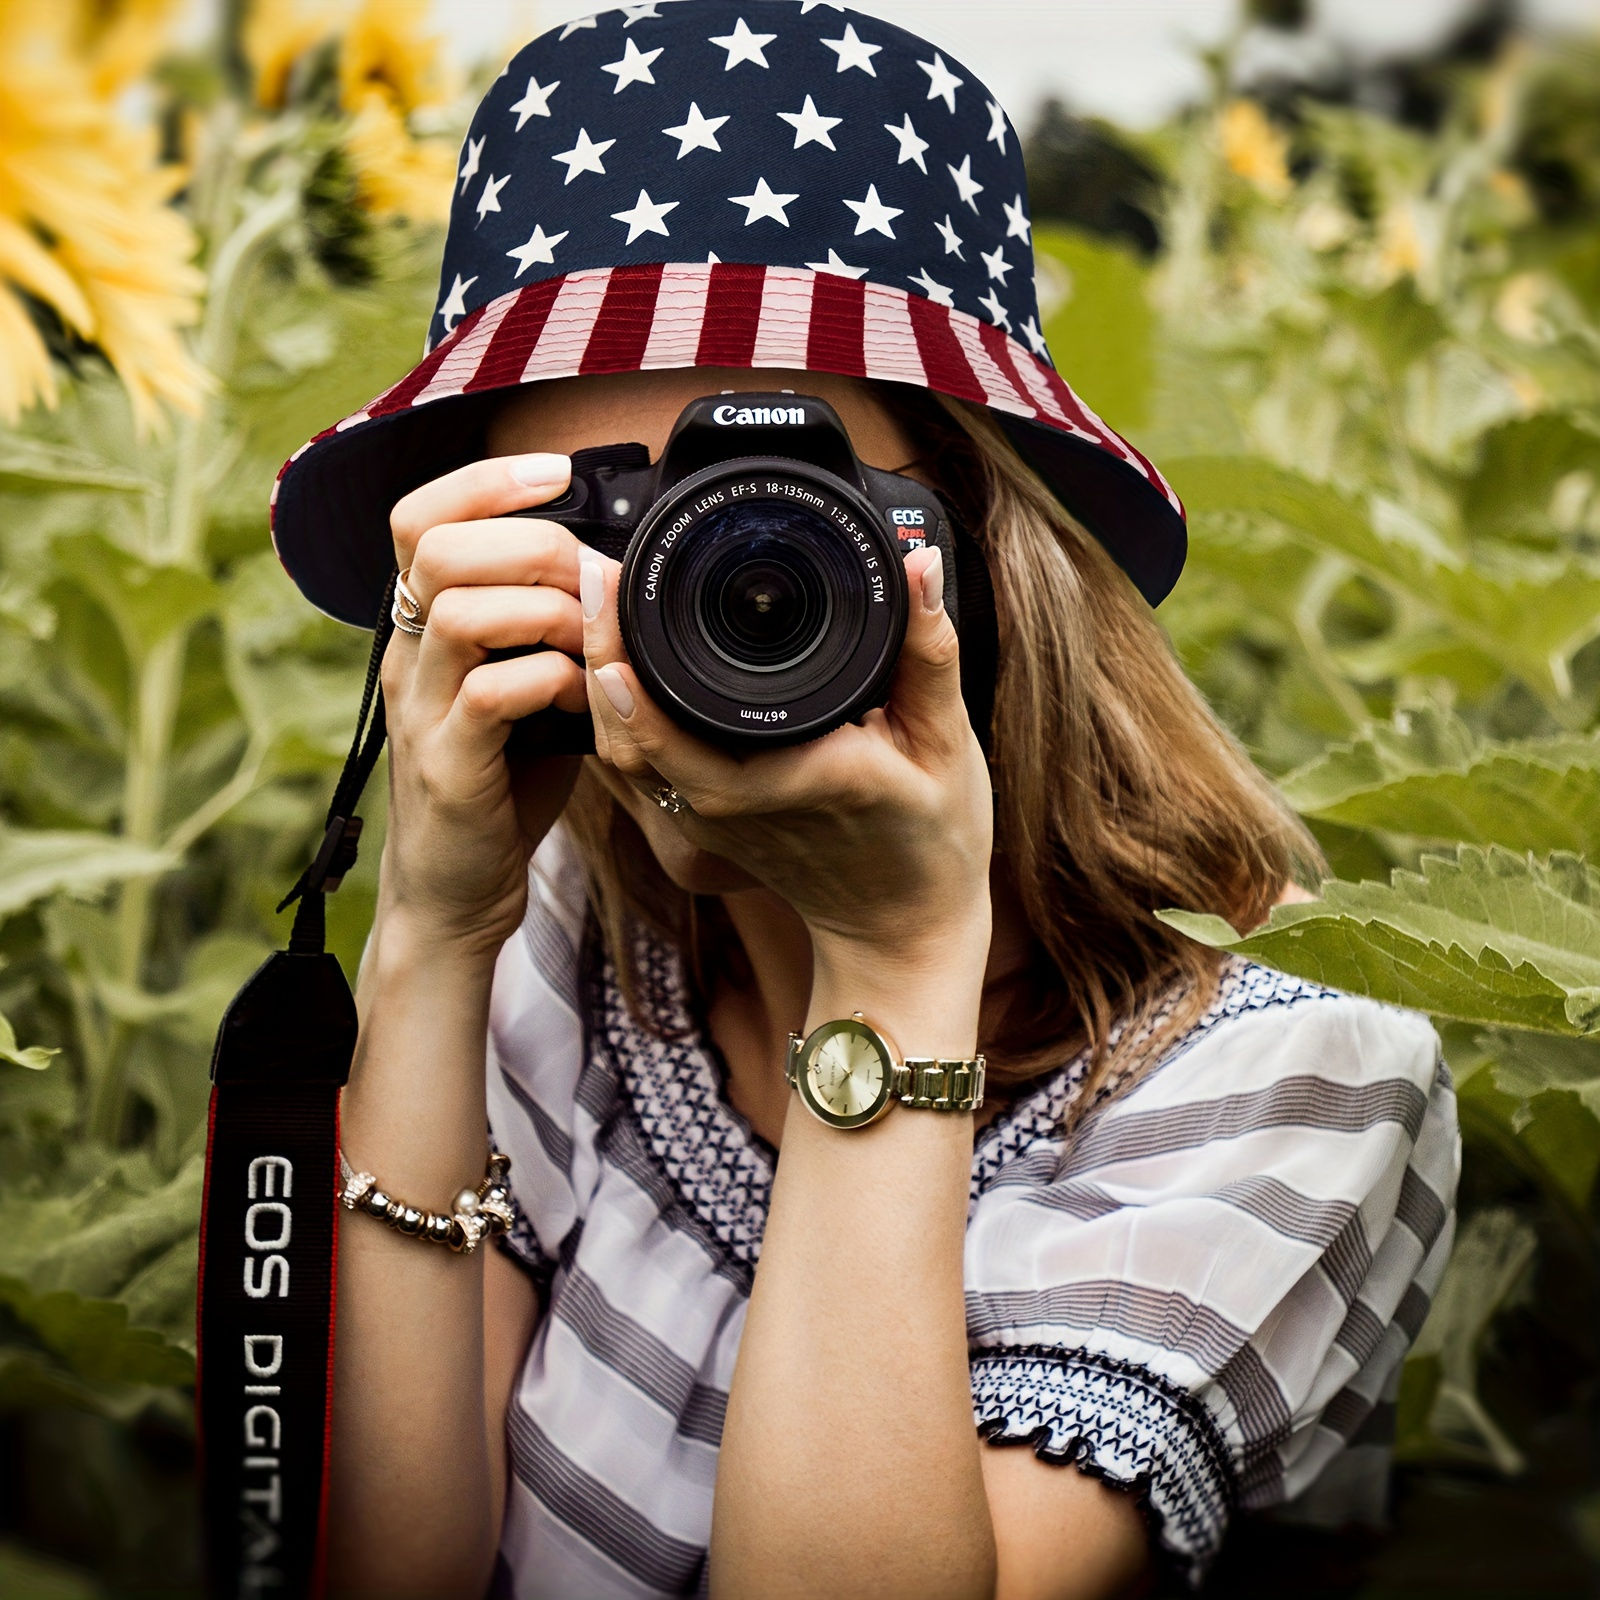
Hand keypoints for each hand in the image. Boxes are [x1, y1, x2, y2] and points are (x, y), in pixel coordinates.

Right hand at [379, 452, 588, 954]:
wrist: (455, 889)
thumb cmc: (500, 781)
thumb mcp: (522, 686)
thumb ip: (549, 629)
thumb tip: (615, 572)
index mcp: (420, 627)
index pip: (420, 517)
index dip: (484, 479)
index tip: (556, 471)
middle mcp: (407, 658)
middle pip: (439, 548)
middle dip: (532, 543)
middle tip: (589, 578)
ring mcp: (419, 711)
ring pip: (460, 610)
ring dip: (546, 612)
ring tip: (589, 642)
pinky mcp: (446, 766)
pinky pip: (490, 693)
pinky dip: (551, 681)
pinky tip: (580, 700)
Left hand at [578, 543, 993, 972]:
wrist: (902, 928)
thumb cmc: (934, 840)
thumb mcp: (947, 743)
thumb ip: (929, 650)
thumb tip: (917, 562)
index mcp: (793, 781)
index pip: (681, 735)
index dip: (631, 675)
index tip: (614, 592)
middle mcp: (736, 807)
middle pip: (628, 736)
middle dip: (598, 649)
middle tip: (593, 571)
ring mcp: (711, 823)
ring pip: (623, 754)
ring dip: (598, 677)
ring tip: (598, 598)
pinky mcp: (702, 825)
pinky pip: (640, 768)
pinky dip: (618, 713)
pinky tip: (617, 657)